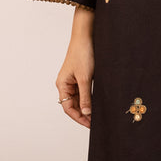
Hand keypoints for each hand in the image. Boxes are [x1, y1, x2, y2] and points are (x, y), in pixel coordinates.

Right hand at [56, 6, 93, 127]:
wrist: (86, 36)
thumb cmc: (82, 53)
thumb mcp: (85, 78)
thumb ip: (86, 97)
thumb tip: (86, 113)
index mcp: (62, 85)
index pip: (68, 108)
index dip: (79, 118)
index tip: (89, 125)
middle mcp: (66, 84)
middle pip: (73, 105)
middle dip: (84, 114)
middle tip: (95, 123)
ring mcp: (73, 81)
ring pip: (79, 99)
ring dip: (87, 108)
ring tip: (97, 116)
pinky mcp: (81, 77)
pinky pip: (84, 92)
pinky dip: (90, 99)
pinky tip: (97, 104)